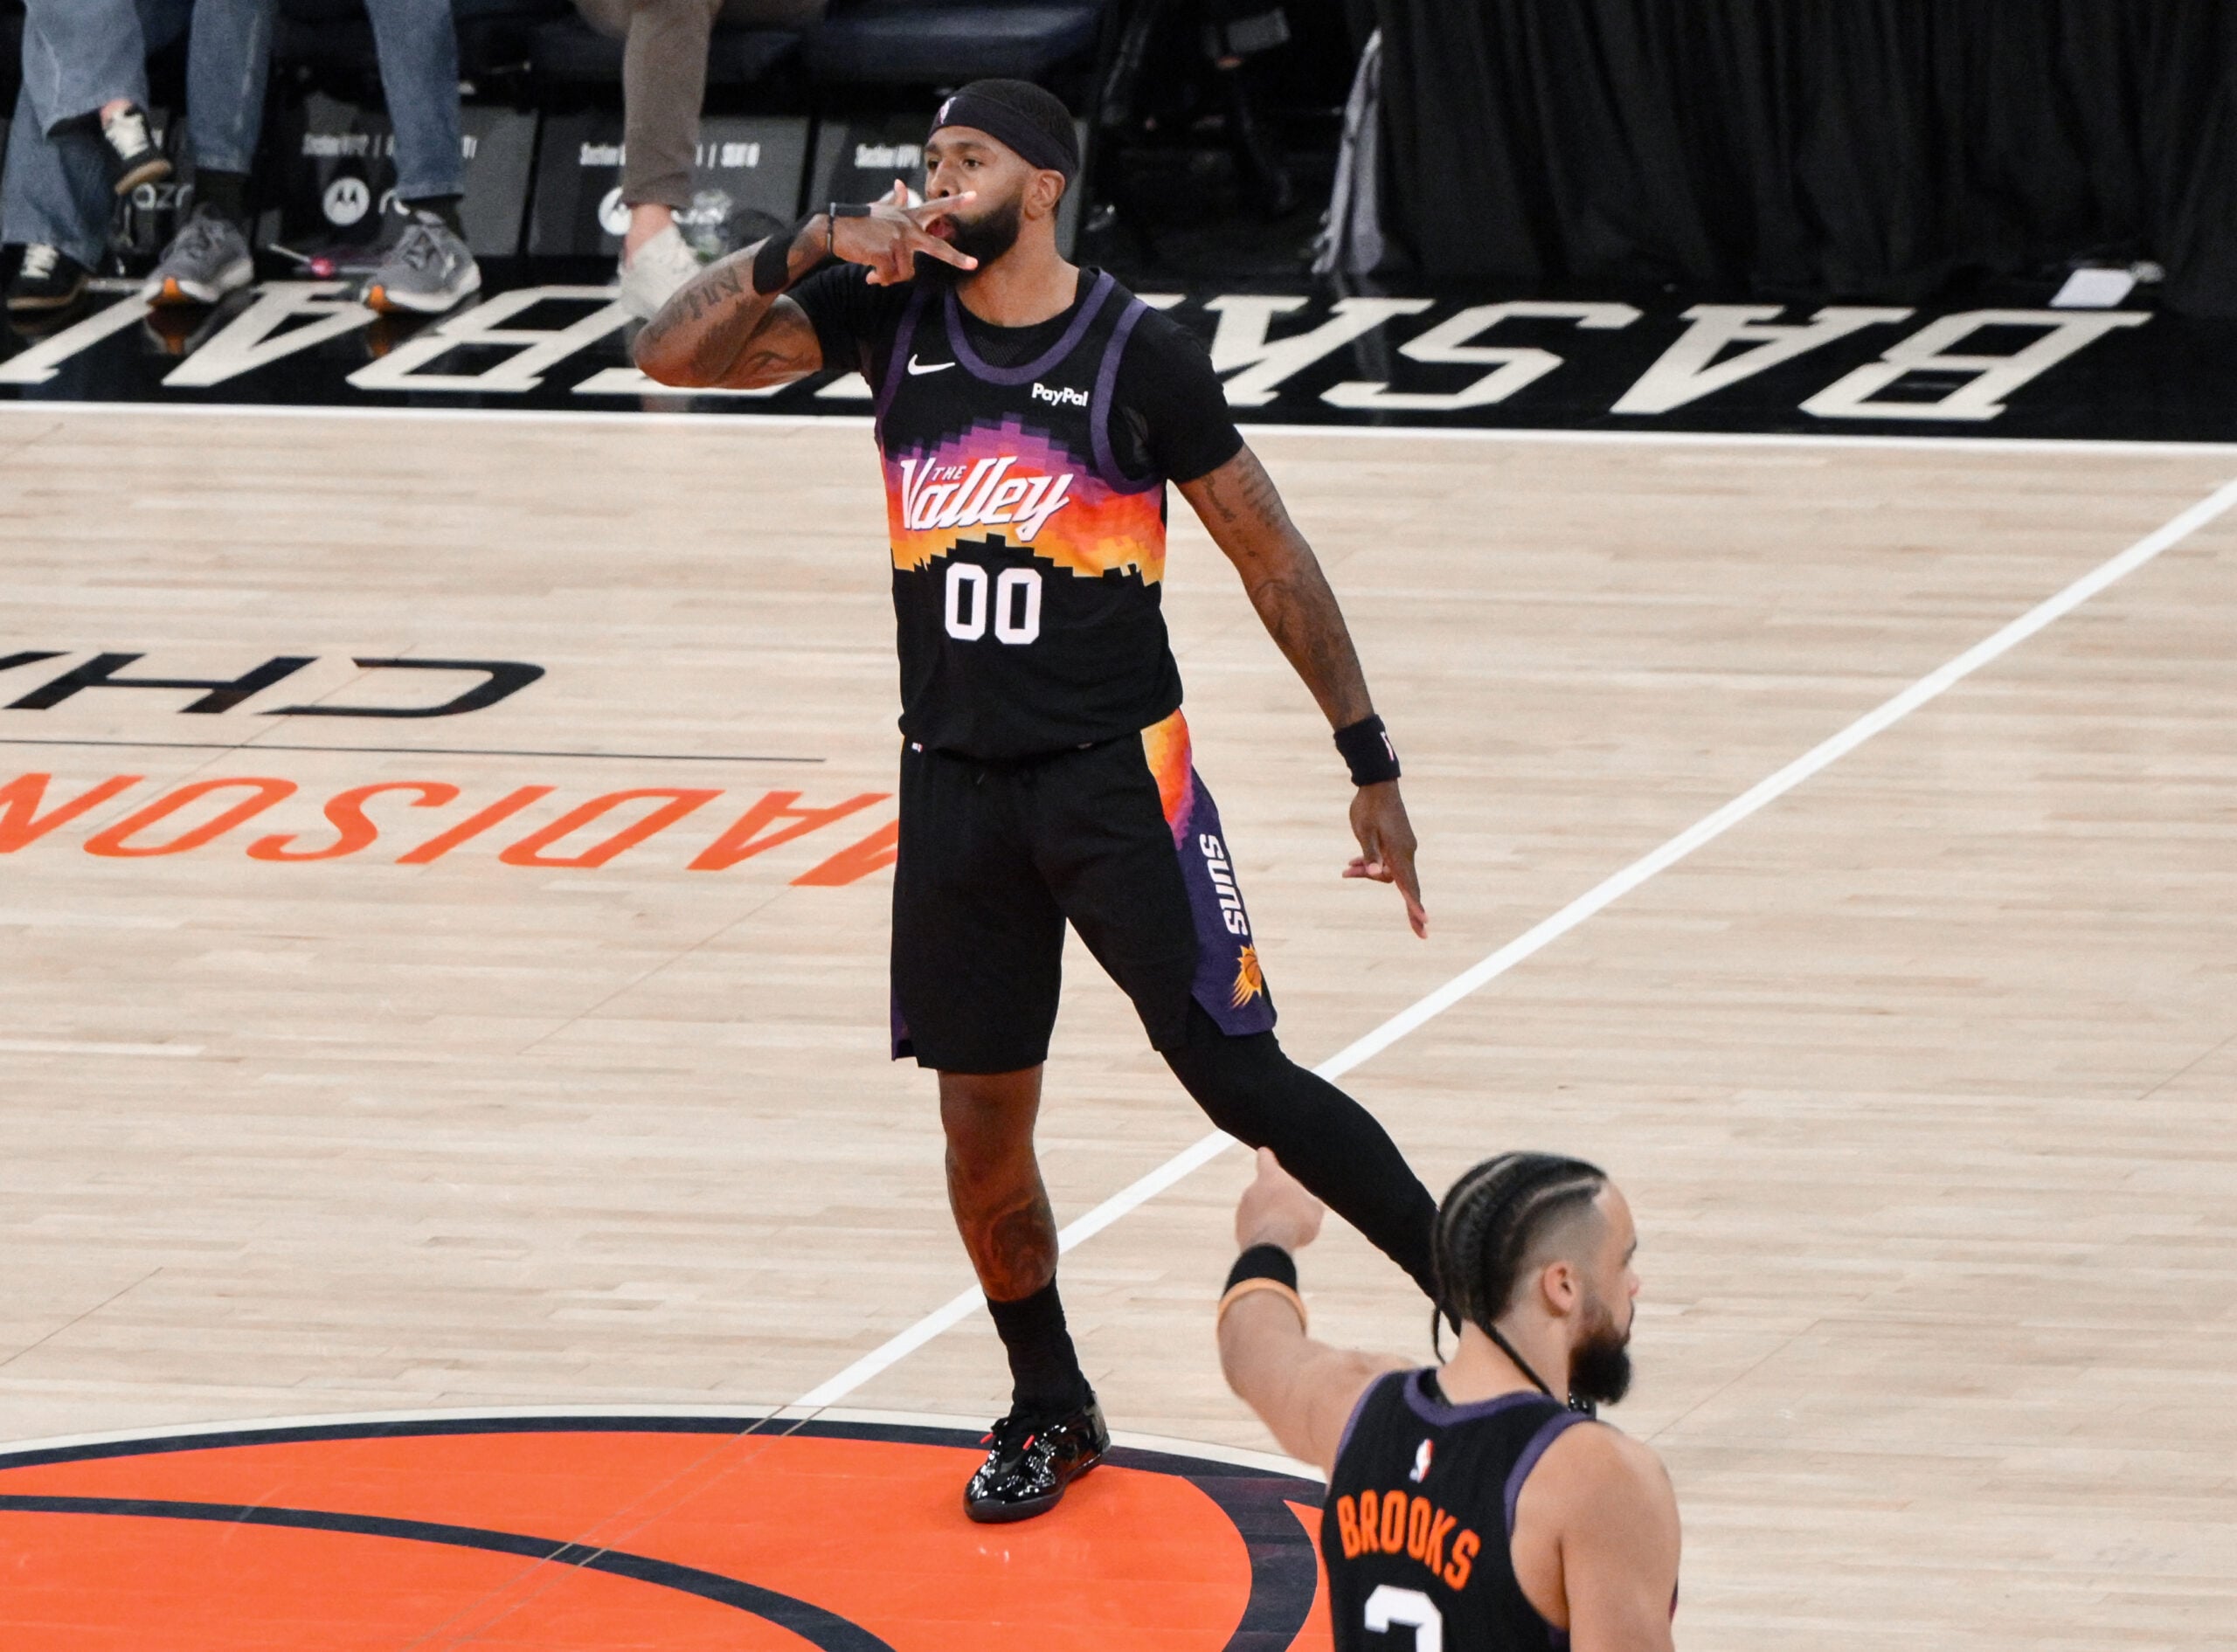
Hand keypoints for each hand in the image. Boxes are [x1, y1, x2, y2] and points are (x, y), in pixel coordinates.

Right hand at [830, 180, 979, 286]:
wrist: (834, 228)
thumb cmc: (858, 221)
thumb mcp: (880, 208)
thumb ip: (895, 200)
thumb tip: (901, 184)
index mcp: (908, 216)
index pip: (936, 208)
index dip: (956, 203)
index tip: (975, 197)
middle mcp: (907, 227)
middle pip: (937, 247)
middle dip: (957, 258)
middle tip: (974, 264)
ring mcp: (897, 240)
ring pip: (906, 272)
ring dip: (890, 277)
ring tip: (876, 272)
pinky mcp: (886, 252)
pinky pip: (890, 277)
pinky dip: (880, 279)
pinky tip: (869, 275)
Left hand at [1236, 1147, 1324, 1252]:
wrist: (1271, 1245)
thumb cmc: (1295, 1221)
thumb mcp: (1314, 1210)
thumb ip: (1310, 1202)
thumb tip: (1311, 1205)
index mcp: (1271, 1177)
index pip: (1265, 1158)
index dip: (1267, 1156)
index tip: (1266, 1154)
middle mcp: (1252, 1189)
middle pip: (1264, 1188)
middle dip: (1275, 1198)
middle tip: (1291, 1211)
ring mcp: (1243, 1209)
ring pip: (1258, 1209)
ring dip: (1268, 1216)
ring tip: (1285, 1230)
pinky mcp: (1239, 1228)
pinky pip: (1253, 1227)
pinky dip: (1262, 1231)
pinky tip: (1274, 1241)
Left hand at [1345, 780, 1426, 936]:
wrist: (1377, 785)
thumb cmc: (1368, 809)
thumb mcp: (1364, 832)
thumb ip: (1370, 854)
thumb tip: (1376, 873)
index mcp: (1399, 852)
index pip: (1409, 886)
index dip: (1415, 907)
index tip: (1424, 923)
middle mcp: (1406, 852)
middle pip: (1401, 883)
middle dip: (1394, 895)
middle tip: (1393, 912)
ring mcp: (1403, 847)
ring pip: (1389, 870)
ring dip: (1368, 872)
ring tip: (1345, 867)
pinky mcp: (1397, 842)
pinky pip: (1387, 860)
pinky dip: (1372, 863)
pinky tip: (1353, 862)